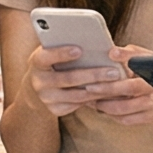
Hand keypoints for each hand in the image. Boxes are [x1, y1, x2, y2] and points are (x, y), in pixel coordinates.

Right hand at [29, 42, 152, 124]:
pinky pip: (78, 105)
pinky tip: (109, 93)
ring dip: (98, 89)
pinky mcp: (55, 110)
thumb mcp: (53, 51)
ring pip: (76, 95)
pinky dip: (94, 98)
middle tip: (113, 71)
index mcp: (36, 61)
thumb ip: (66, 46)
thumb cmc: (53, 62)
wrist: (37, 88)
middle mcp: (38, 81)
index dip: (61, 53)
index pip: (46, 56)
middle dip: (92, 74)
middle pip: (67, 79)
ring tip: (116, 82)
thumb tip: (94, 43)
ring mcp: (46, 98)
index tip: (80, 49)